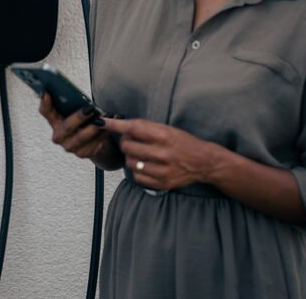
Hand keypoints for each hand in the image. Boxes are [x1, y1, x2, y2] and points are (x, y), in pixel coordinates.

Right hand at [38, 93, 108, 159]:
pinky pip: (93, 145)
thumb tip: (74, 92)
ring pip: (82, 137)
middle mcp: (58, 136)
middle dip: (79, 117)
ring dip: (94, 127)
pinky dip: (102, 135)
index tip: (47, 93)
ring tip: (104, 118)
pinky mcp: (82, 154)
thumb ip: (72, 102)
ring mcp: (69, 146)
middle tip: (91, 109)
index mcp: (54, 121)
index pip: (45, 111)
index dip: (45, 103)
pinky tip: (109, 128)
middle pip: (67, 126)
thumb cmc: (82, 121)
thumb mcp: (75, 110)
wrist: (92, 141)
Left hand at [101, 118, 219, 190]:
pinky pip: (137, 177)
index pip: (133, 128)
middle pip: (127, 146)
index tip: (102, 122)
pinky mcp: (161, 183)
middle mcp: (162, 153)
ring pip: (130, 162)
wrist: (203, 162)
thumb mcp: (167, 129)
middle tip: (131, 141)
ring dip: (131, 157)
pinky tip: (146, 165)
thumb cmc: (183, 142)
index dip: (115, 124)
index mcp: (163, 135)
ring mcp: (162, 170)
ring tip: (140, 154)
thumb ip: (146, 128)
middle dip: (125, 142)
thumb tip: (122, 126)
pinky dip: (138, 170)